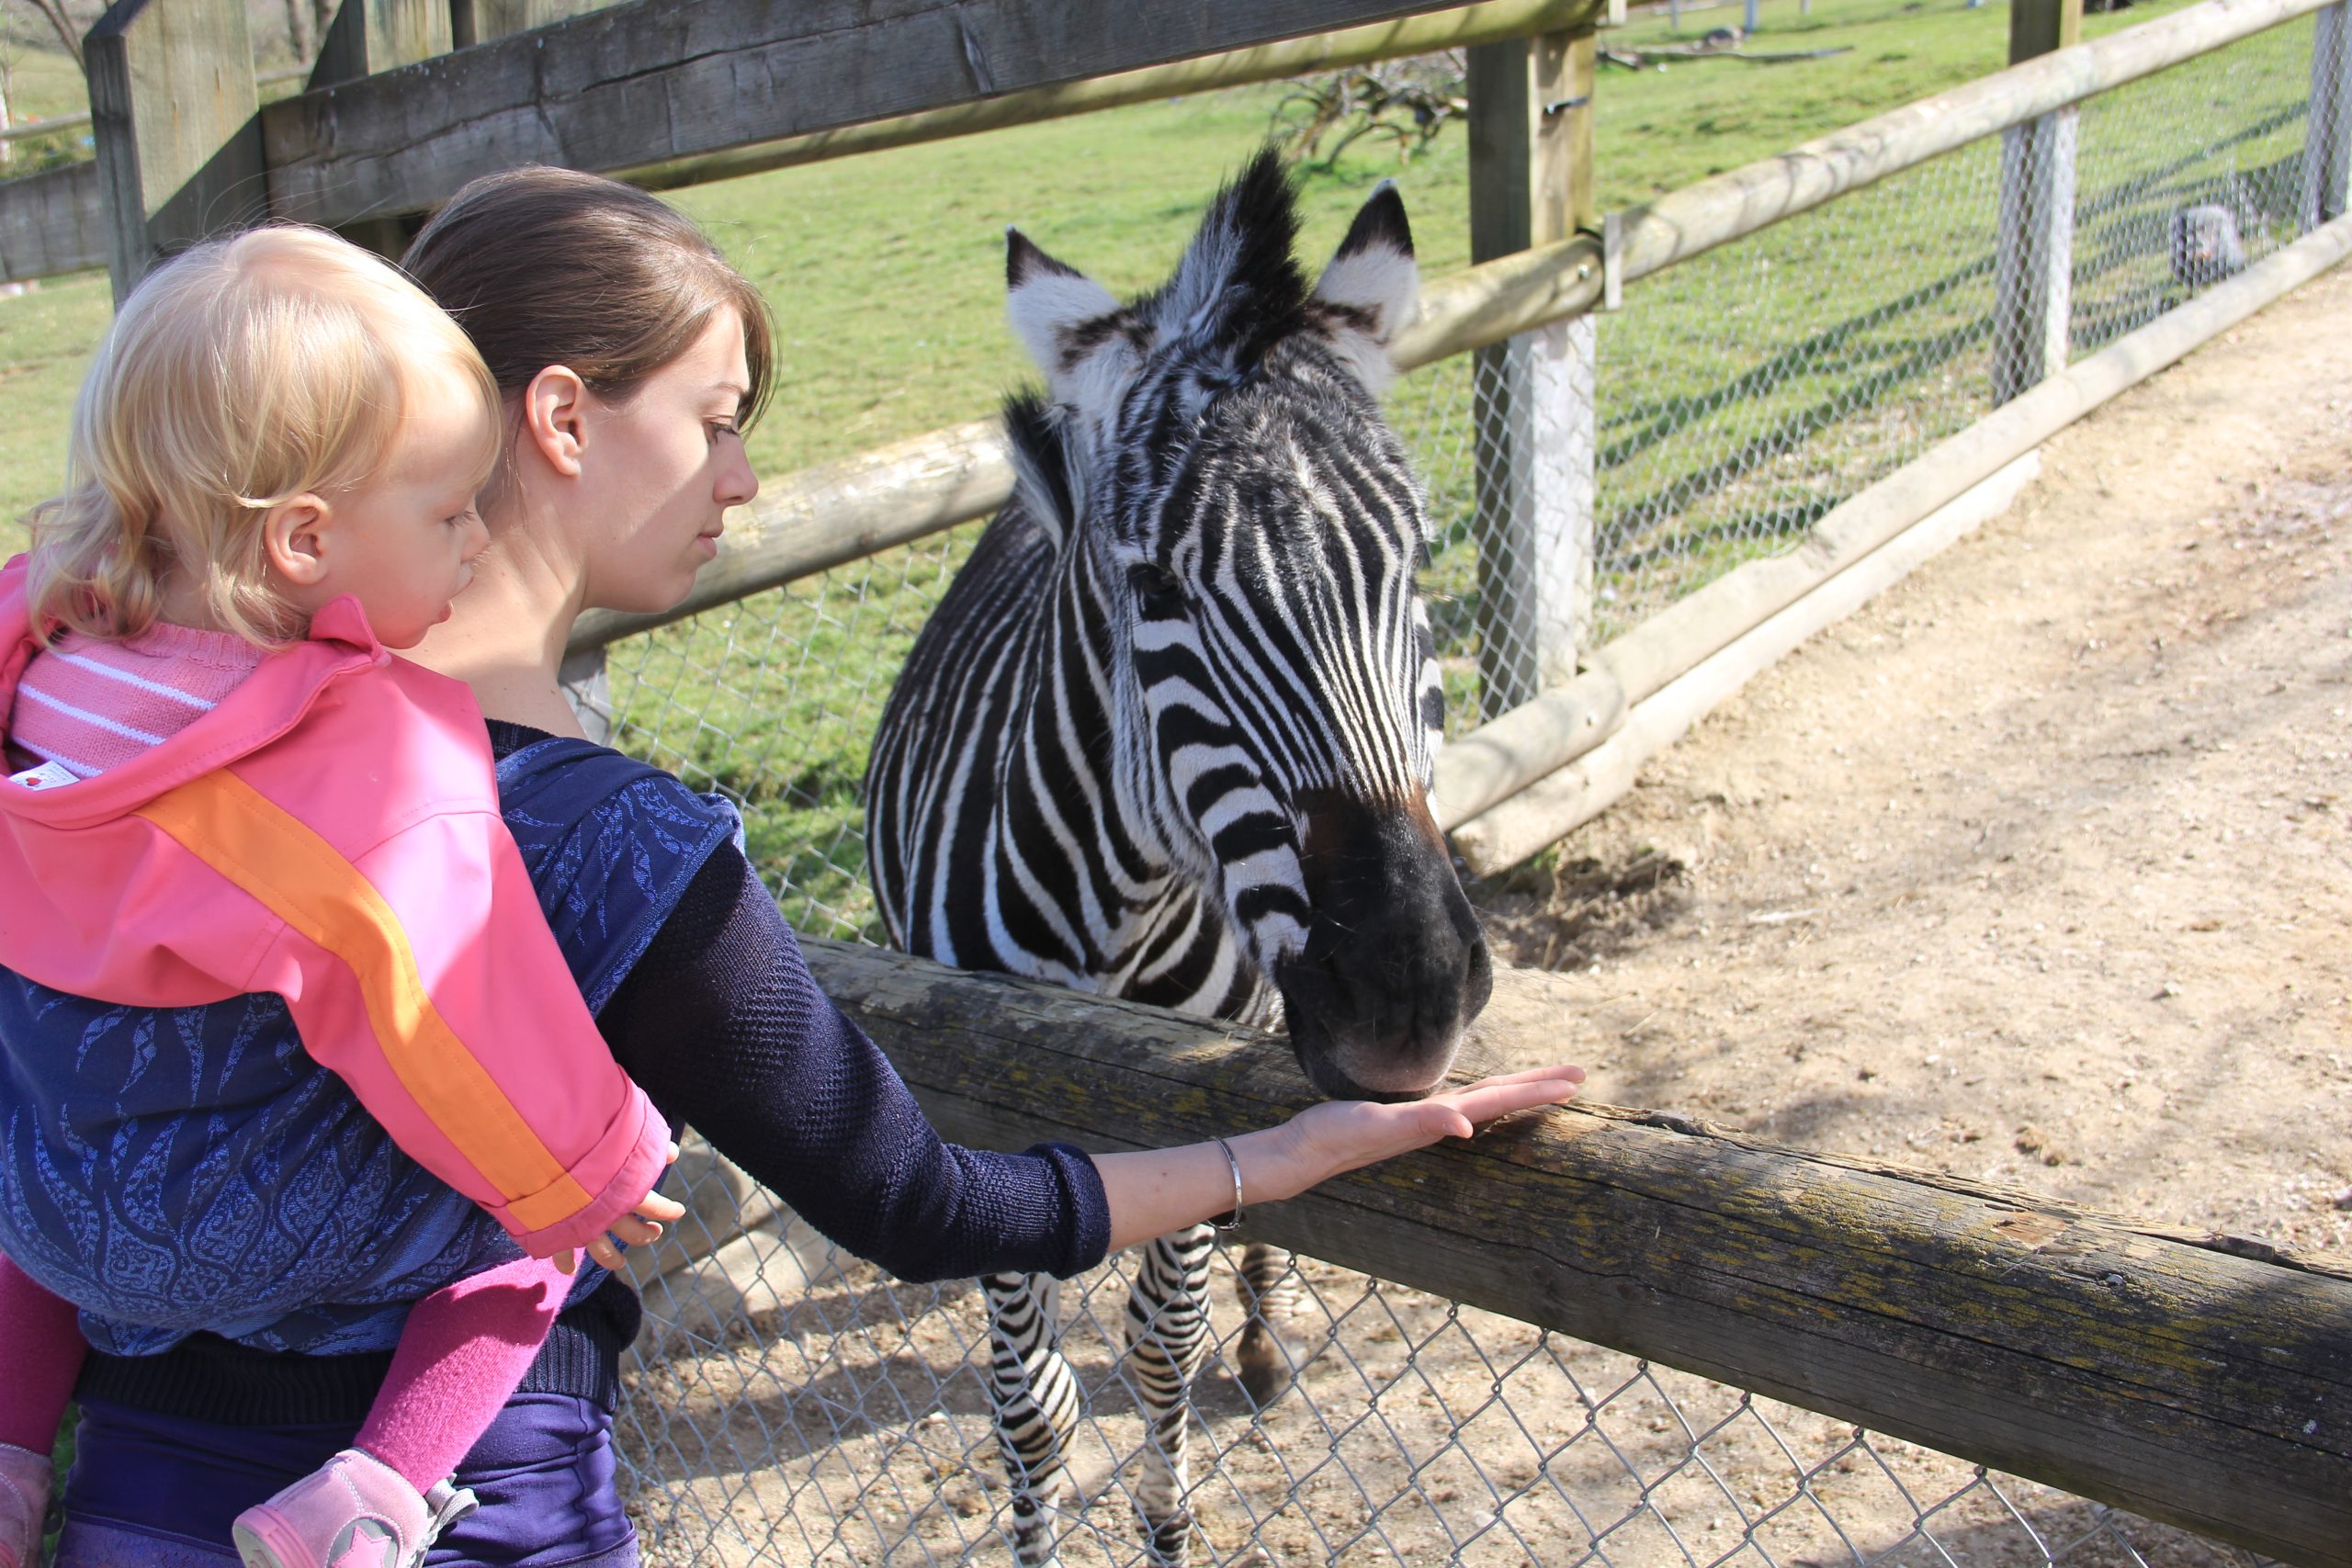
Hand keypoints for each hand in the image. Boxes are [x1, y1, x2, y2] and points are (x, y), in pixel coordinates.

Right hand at [553, 1142, 688, 1274]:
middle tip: (654, 1232)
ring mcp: (579, 1224)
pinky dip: (565, 1261)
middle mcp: (604, 1212)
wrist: (537, 1149)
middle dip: (645, 1235)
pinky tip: (568, 1269)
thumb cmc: (582, 1137)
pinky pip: (560, 1252)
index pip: (653, 1207)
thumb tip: (672, 1153)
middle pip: (632, 1233)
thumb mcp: (619, 1134)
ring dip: (612, 1258)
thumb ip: (645, 1145)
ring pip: (602, 1251)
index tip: (678, 1212)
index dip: (667, 1210)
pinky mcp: (554, 1229)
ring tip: (619, 1263)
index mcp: (623, 1191)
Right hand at [1268, 1063, 1584, 1198]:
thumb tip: (1469, 1126)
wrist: (1303, 1153)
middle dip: (1540, 1087)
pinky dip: (1479, 1097)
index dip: (1537, 1089)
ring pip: (1483, 1101)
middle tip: (1579, 1075)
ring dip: (1516, 1092)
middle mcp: (1441, 1121)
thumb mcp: (1380, 1126)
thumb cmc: (1338, 1137)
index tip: (1575, 1081)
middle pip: (1501, 1098)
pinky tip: (1480, 1102)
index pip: (1501, 1099)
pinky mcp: (1405, 1117)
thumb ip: (1424, 1123)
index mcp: (1442, 1118)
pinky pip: (1456, 1104)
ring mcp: (1424, 1121)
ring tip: (1544, 1085)